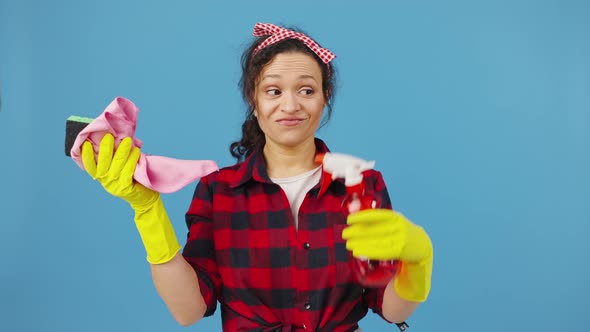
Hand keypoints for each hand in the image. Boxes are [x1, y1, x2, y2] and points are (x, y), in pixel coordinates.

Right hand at [81, 133, 179, 263]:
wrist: (145, 198)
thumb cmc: (133, 178)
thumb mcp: (121, 168)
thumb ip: (116, 157)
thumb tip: (117, 137)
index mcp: (101, 176)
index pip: (89, 166)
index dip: (86, 155)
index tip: (86, 143)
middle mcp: (105, 181)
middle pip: (102, 163)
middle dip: (105, 148)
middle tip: (109, 136)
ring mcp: (114, 185)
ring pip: (116, 165)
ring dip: (122, 151)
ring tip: (127, 141)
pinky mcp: (125, 188)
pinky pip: (127, 171)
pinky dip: (131, 160)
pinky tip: (136, 151)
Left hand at [342, 208, 432, 301]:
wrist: (420, 246)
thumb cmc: (400, 232)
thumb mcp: (392, 222)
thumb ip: (375, 220)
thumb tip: (353, 217)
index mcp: (395, 217)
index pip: (377, 215)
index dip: (362, 217)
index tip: (349, 219)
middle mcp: (399, 226)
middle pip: (375, 229)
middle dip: (358, 231)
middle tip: (344, 234)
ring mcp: (401, 239)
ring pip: (376, 241)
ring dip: (360, 243)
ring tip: (348, 244)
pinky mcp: (400, 251)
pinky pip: (381, 251)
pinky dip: (368, 252)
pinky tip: (358, 252)